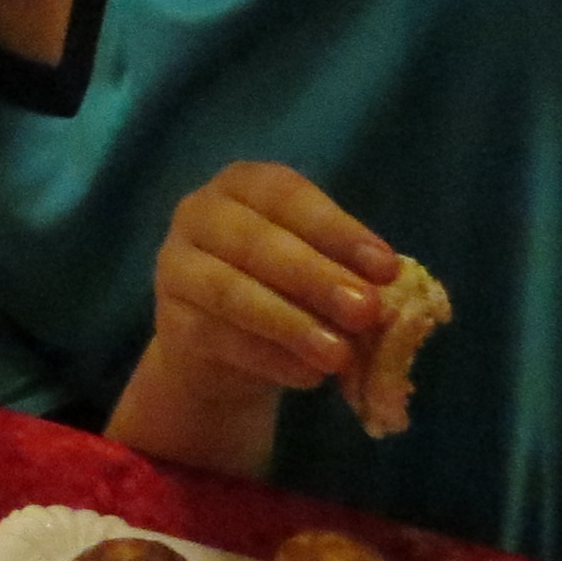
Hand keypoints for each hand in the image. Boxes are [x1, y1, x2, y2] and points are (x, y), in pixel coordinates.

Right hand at [142, 163, 401, 394]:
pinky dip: (268, 358)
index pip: (288, 196)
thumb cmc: (283, 288)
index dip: (338, 230)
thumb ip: (348, 272)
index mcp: (244, 184)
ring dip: (290, 324)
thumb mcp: (318, 269)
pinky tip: (308, 376)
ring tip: (339, 355)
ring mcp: (175, 266)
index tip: (388, 268)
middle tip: (366, 311)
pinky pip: (217, 338)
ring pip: (229, 291)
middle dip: (316, 277)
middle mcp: (200, 212)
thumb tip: (391, 293)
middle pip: (255, 242)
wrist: (222, 347)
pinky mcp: (170, 321)